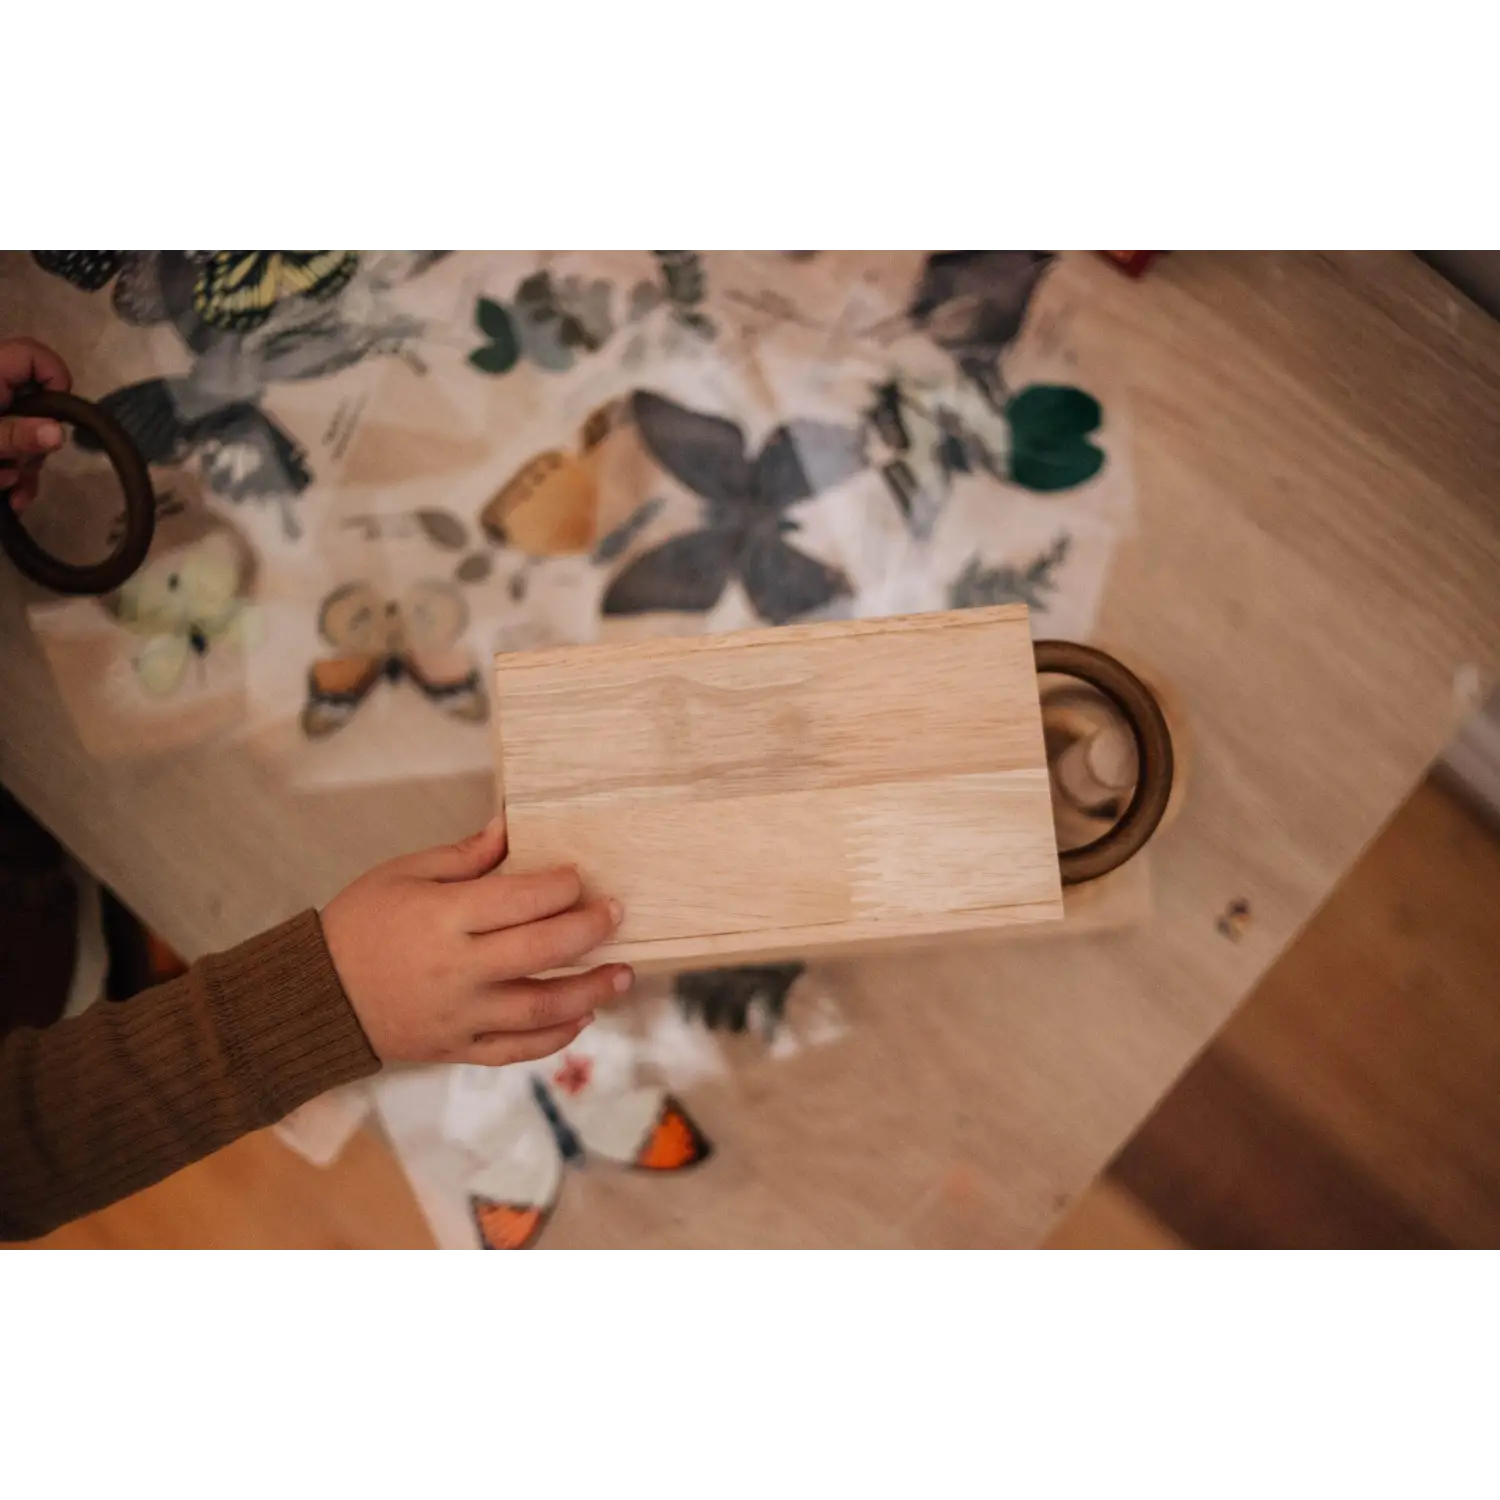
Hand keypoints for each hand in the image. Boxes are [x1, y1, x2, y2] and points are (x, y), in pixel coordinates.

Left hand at [0, 337, 71, 511]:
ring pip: (22, 433)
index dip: (55, 380)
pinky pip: (7, 447)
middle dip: (36, 445)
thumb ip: (15, 434)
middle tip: (24, 470)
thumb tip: (58, 433)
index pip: (34, 355)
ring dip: (23, 468)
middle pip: (33, 404)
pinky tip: (11, 499)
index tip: (59, 416)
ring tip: (10, 492)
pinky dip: (11, 474)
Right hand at [320, 816, 631, 1066]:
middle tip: (617, 913)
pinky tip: (581, 1018)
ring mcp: (459, 1015)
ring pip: (540, 1008)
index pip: (520, 900)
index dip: (560, 886)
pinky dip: (554, 1037)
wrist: (314, 997)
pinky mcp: (456, 1048)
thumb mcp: (403, 873)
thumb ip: (464, 855)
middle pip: (541, 951)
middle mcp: (457, 969)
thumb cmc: (358, 923)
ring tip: (623, 973)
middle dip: (589, 930)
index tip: (580, 876)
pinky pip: (515, 1049)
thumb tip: (511, 825)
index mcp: (443, 918)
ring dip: (590, 991)